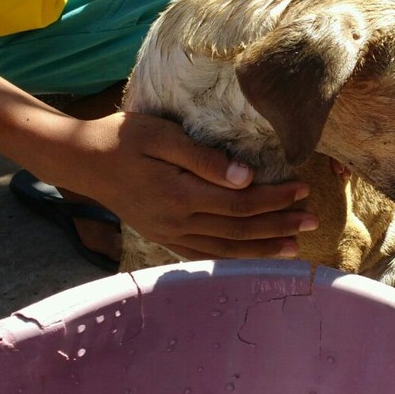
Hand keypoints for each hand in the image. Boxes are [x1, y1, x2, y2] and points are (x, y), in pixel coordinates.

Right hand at [42, 112, 316, 259]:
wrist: (81, 161)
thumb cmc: (122, 138)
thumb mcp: (160, 135)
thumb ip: (203, 157)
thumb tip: (245, 177)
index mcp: (179, 195)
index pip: (240, 203)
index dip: (274, 199)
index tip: (302, 189)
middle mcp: (177, 222)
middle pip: (240, 230)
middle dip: (279, 226)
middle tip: (313, 221)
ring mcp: (169, 234)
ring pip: (226, 248)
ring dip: (263, 248)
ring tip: (295, 247)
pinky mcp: (164, 236)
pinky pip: (204, 254)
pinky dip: (232, 258)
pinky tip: (252, 257)